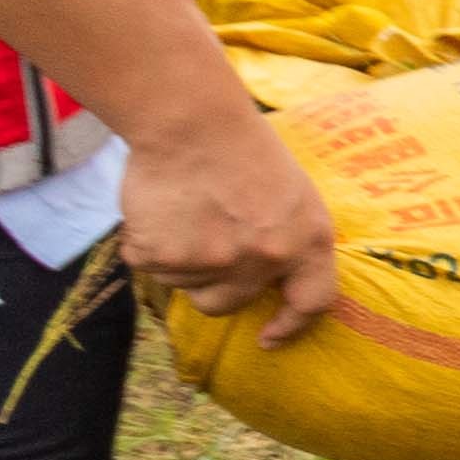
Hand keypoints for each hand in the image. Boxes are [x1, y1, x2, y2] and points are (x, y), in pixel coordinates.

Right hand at [131, 94, 342, 344]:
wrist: (192, 121)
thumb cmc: (243, 148)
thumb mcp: (292, 194)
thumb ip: (286, 240)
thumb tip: (269, 281)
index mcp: (307, 241)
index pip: (312, 302)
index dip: (290, 325)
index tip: (268, 338)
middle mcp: (264, 259)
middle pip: (229, 304)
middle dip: (214, 282)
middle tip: (205, 238)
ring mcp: (212, 262)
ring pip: (185, 285)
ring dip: (179, 258)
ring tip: (185, 208)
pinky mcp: (164, 257)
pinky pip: (149, 266)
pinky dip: (147, 243)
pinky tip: (159, 207)